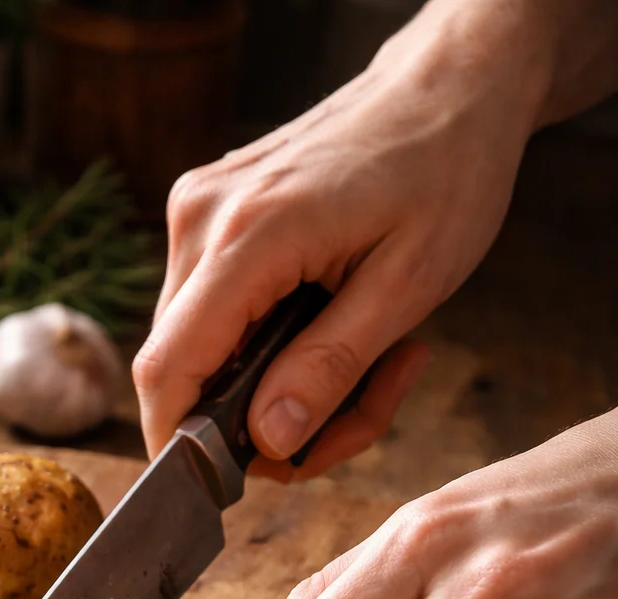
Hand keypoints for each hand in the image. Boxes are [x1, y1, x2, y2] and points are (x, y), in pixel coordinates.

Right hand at [133, 0, 551, 476]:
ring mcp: (199, 216)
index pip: (169, 369)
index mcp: (246, 235)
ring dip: (278, 390)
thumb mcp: (408, 287)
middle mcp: (201, 221)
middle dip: (261, 425)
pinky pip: (218, 318)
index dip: (180, 447)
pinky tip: (339, 335)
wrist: (449, 87)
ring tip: (375, 371)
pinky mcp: (211, 220)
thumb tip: (267, 442)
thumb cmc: (445, 172)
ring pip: (203, 352)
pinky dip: (274, 351)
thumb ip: (330, 369)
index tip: (220, 491)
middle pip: (185, 371)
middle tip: (359, 420)